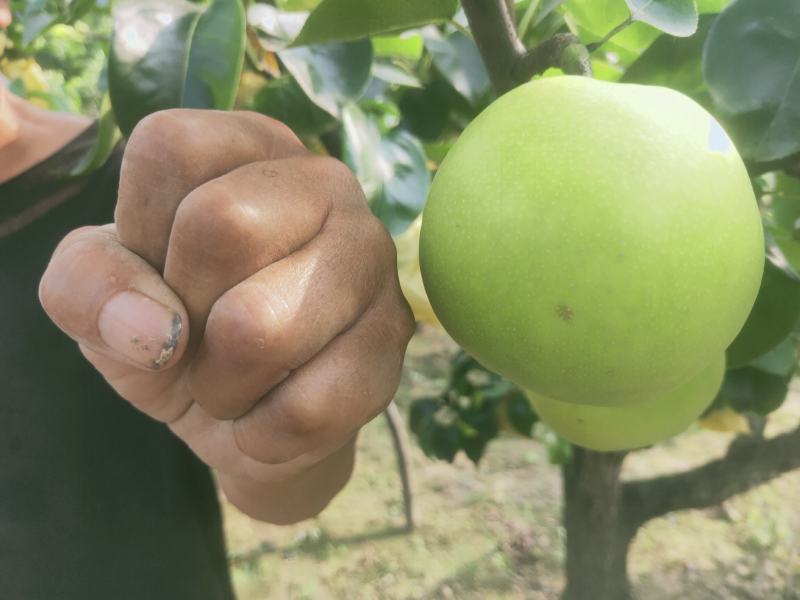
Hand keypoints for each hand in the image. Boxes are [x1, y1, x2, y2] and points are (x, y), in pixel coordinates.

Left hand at [39, 109, 414, 521]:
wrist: (251, 416)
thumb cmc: (175, 335)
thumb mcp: (103, 302)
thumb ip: (87, 283)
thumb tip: (151, 328)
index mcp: (249, 147)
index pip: (172, 147)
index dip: (138, 231)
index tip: (158, 272)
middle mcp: (325, 182)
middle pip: (220, 223)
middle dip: (182, 312)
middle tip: (196, 337)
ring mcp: (373, 257)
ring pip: (260, 327)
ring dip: (220, 386)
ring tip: (234, 381)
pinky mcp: (396, 339)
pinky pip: (306, 407)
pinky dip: (263, 433)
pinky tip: (273, 415)